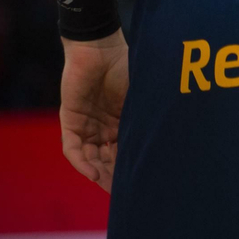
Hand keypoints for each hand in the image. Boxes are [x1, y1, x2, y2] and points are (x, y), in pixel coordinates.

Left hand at [59, 31, 129, 191]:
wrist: (101, 47)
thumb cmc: (127, 66)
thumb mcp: (140, 96)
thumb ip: (144, 117)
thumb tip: (169, 139)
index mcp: (121, 120)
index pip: (123, 150)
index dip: (129, 166)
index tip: (141, 181)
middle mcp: (103, 126)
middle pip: (106, 158)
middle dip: (113, 176)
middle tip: (124, 190)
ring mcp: (86, 124)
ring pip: (90, 157)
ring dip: (98, 172)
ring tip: (109, 184)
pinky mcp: (70, 121)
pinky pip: (73, 148)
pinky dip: (82, 162)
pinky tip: (93, 172)